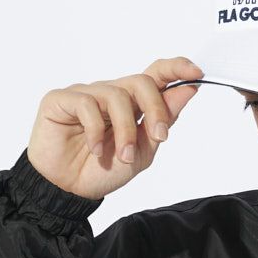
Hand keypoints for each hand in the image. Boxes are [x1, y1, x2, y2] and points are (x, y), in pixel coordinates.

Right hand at [25, 56, 204, 199]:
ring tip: (123, 156)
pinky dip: (96, 131)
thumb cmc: (103, 170)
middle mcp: (110, 94)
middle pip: (141, 81)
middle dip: (156, 109)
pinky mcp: (61, 99)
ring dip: (126, 131)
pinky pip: (87, 103)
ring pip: (117, 95)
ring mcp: (86, 94)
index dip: (176, 68)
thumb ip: (162, 122)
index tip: (196, 72)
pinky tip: (95, 150)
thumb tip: (187, 90)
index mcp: (132, 105)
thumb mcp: (142, 152)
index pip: (155, 75)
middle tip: (160, 137)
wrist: (69, 189)